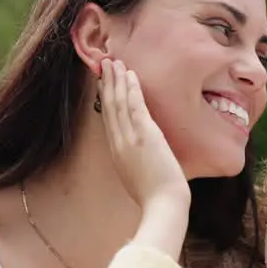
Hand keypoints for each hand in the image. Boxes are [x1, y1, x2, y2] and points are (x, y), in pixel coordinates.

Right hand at [98, 58, 190, 215]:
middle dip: (107, 83)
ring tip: (114, 62)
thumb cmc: (155, 197)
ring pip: (119, 102)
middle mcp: (119, 142)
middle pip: (109, 106)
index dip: (105, 98)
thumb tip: (140, 156)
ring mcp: (130, 138)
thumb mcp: (137, 178)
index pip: (108, 119)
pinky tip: (130, 75)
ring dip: (117, 80)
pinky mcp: (144, 135)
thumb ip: (134, 162)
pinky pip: (134, 106)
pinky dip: (131, 89)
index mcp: (116, 152)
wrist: (163, 205)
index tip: (104, 82)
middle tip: (105, 63)